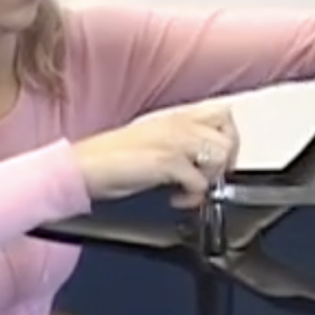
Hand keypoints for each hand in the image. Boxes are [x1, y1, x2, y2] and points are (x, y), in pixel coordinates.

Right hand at [73, 103, 239, 208]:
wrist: (84, 166)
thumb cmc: (110, 157)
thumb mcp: (153, 140)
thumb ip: (180, 144)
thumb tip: (203, 161)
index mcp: (176, 117)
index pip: (223, 115)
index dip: (228, 140)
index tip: (218, 162)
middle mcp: (179, 125)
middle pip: (229, 135)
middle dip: (226, 162)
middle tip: (210, 178)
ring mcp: (174, 141)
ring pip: (220, 156)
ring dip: (210, 179)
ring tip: (190, 190)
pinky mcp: (167, 161)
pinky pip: (199, 182)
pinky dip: (192, 197)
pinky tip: (176, 199)